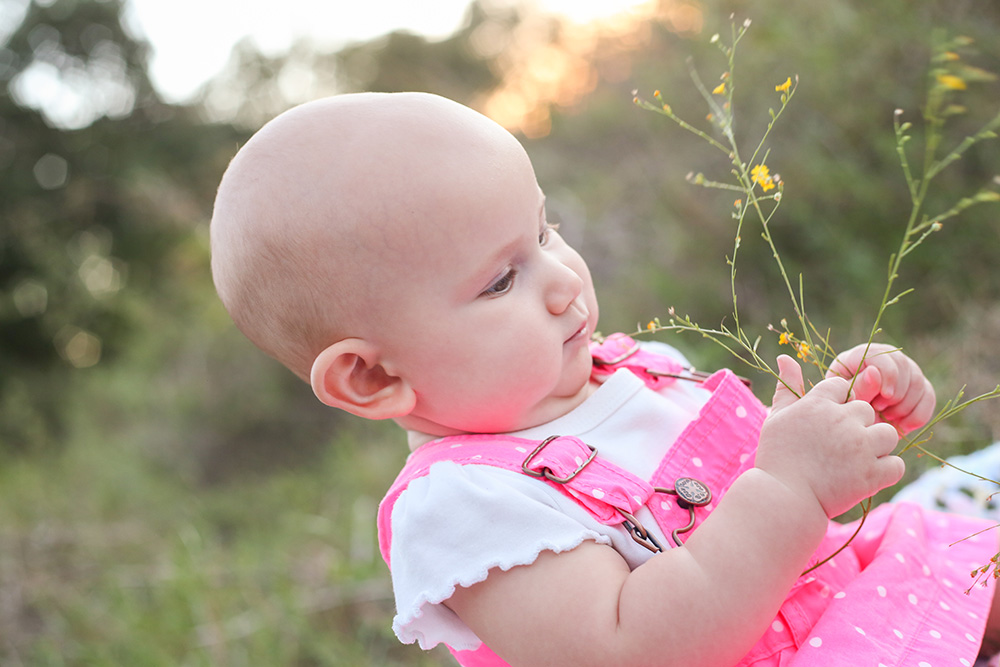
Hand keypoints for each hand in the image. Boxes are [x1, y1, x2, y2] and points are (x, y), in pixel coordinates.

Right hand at [756, 355, 904, 518]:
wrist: (783, 498)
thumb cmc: (777, 457)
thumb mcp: (777, 417)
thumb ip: (787, 386)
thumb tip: (785, 355)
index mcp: (818, 403)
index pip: (843, 387)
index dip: (838, 405)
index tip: (827, 426)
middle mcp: (842, 420)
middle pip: (868, 410)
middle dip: (860, 426)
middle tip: (839, 449)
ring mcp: (859, 446)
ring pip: (889, 434)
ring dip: (878, 447)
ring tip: (856, 462)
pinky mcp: (871, 474)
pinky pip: (896, 464)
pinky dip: (886, 472)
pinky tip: (865, 477)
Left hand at [826, 343, 935, 434]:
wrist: (854, 427)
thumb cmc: (843, 410)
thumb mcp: (845, 400)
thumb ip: (858, 387)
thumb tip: (874, 372)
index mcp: (859, 356)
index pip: (881, 354)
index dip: (888, 373)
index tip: (885, 396)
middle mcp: (884, 359)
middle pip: (904, 365)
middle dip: (897, 392)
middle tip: (881, 410)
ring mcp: (902, 371)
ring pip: (918, 382)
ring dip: (905, 405)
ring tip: (887, 418)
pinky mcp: (916, 387)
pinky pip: (928, 397)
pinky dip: (918, 414)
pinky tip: (903, 427)